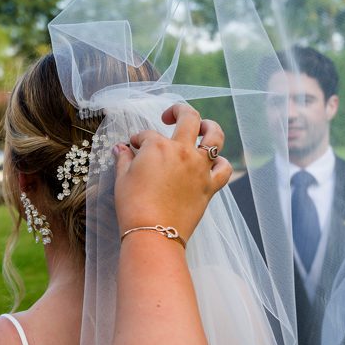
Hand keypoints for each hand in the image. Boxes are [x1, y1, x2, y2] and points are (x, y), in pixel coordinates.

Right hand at [113, 103, 230, 243]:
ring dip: (209, 127)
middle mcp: (182, 151)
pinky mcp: (209, 186)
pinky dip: (220, 162)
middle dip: (178, 111)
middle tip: (168, 117)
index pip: (147, 134)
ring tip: (203, 127)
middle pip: (189, 118)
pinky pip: (224, 168)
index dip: (138, 140)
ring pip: (215, 135)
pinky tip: (213, 162)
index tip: (133, 147)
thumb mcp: (122, 178)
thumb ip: (124, 159)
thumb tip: (120, 148)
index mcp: (158, 146)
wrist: (152, 233)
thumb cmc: (133, 205)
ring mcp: (199, 167)